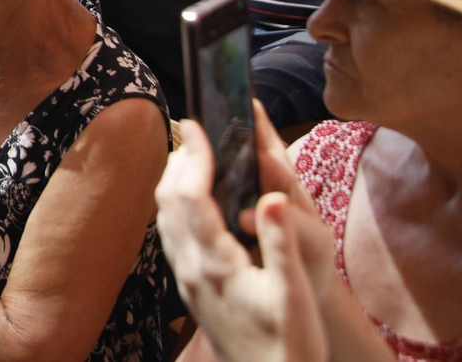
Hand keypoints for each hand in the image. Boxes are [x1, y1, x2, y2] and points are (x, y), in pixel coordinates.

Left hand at [156, 106, 341, 361]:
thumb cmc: (290, 348)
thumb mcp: (295, 297)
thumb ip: (280, 244)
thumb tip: (269, 197)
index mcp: (214, 263)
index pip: (190, 195)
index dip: (193, 155)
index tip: (196, 122)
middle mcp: (191, 269)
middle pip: (169, 200)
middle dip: (180, 160)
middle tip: (196, 130)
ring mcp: (187, 280)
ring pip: (166, 217)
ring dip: (177, 181)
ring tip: (196, 155)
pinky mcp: (192, 289)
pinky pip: (174, 234)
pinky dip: (180, 205)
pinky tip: (198, 201)